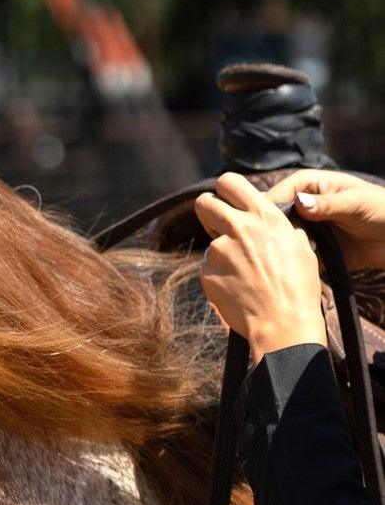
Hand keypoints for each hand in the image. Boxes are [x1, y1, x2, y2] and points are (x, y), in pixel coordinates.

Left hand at [193, 172, 326, 364]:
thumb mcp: (301, 246)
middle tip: (218, 226)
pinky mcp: (207, 272)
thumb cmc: (298, 287)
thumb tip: (271, 220)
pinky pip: (208, 267)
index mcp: (264, 215)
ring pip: (209, 242)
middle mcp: (238, 227)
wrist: (284, 323)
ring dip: (221, 253)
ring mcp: (219, 250)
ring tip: (243, 274)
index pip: (229, 182)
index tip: (226, 200)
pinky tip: (237, 288)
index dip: (224, 190)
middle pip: (204, 203)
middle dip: (208, 211)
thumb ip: (280, 227)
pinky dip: (218, 275)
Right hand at [262, 168, 384, 271]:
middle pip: (274, 218)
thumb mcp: (355, 203)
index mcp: (309, 185)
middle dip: (271, 231)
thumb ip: (327, 204)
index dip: (268, 207)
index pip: (278, 193)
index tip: (263, 224)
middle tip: (274, 246)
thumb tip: (299, 202)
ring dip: (281, 250)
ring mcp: (306, 230)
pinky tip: (295, 271)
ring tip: (287, 260)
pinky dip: (292, 265)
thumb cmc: (381, 209)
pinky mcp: (312, 251)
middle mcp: (303, 207)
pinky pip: (295, 258)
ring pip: (282, 239)